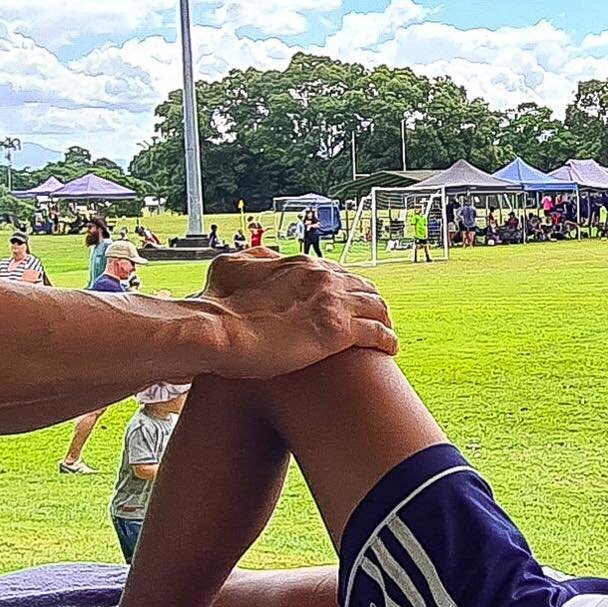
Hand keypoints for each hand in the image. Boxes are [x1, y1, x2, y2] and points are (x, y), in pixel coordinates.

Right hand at [200, 254, 395, 378]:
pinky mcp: (338, 331)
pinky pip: (378, 333)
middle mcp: (322, 277)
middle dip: (369, 301)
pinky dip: (387, 339)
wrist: (218, 332)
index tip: (346, 303)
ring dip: (384, 318)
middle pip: (361, 285)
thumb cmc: (218, 307)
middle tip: (372, 318)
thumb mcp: (230, 268)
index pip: (335, 272)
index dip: (344, 288)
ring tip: (386, 333)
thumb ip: (252, 259)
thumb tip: (265, 256)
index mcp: (299, 264)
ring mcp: (333, 302)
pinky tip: (389, 349)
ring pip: (376, 306)